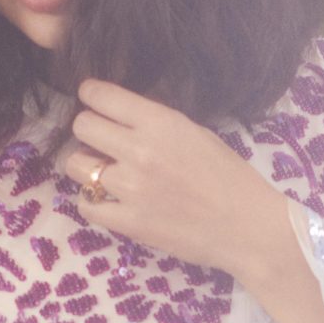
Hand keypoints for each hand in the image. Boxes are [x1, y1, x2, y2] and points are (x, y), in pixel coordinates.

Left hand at [62, 78, 294, 285]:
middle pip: (82, 126)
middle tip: (100, 142)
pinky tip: (106, 200)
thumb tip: (122, 117)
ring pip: (76, 166)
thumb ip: (157, 124)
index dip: (90, 96)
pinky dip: (91, 201)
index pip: (101, 96)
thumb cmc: (229, 178)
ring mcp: (131, 188)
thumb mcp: (196, 133)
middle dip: (87, 130)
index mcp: (160, 122)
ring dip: (85, 166)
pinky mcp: (129, 223)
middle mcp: (140, 150)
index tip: (92, 101)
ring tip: (102, 173)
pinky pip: (86, 206)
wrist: (246, 227)